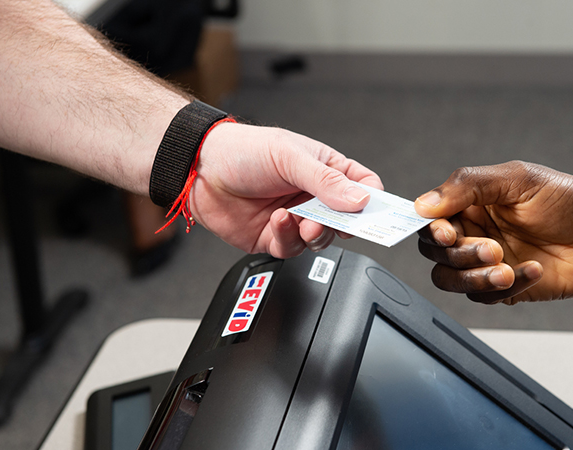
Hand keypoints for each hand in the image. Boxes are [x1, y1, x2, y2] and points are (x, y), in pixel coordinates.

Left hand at [190, 122, 382, 257]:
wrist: (198, 169)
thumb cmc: (242, 150)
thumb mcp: (290, 156)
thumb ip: (327, 181)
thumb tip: (360, 199)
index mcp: (324, 169)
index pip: (363, 187)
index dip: (373, 201)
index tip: (375, 212)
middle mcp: (312, 195)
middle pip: (345, 219)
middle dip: (341, 223)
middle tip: (334, 221)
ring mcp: (294, 218)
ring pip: (321, 239)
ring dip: (313, 233)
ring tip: (299, 220)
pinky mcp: (274, 238)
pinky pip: (292, 249)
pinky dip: (288, 238)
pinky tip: (277, 221)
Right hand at [414, 161, 572, 304]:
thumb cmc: (570, 202)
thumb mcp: (518, 180)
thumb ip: (468, 186)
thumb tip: (424, 204)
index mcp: (471, 204)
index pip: (430, 220)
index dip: (431, 230)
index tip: (445, 234)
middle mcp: (474, 233)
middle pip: (436, 254)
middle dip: (461, 255)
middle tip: (493, 249)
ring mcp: (487, 263)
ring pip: (451, 281)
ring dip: (475, 277)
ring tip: (506, 268)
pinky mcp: (503, 288)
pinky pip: (484, 297)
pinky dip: (506, 286)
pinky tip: (533, 270)